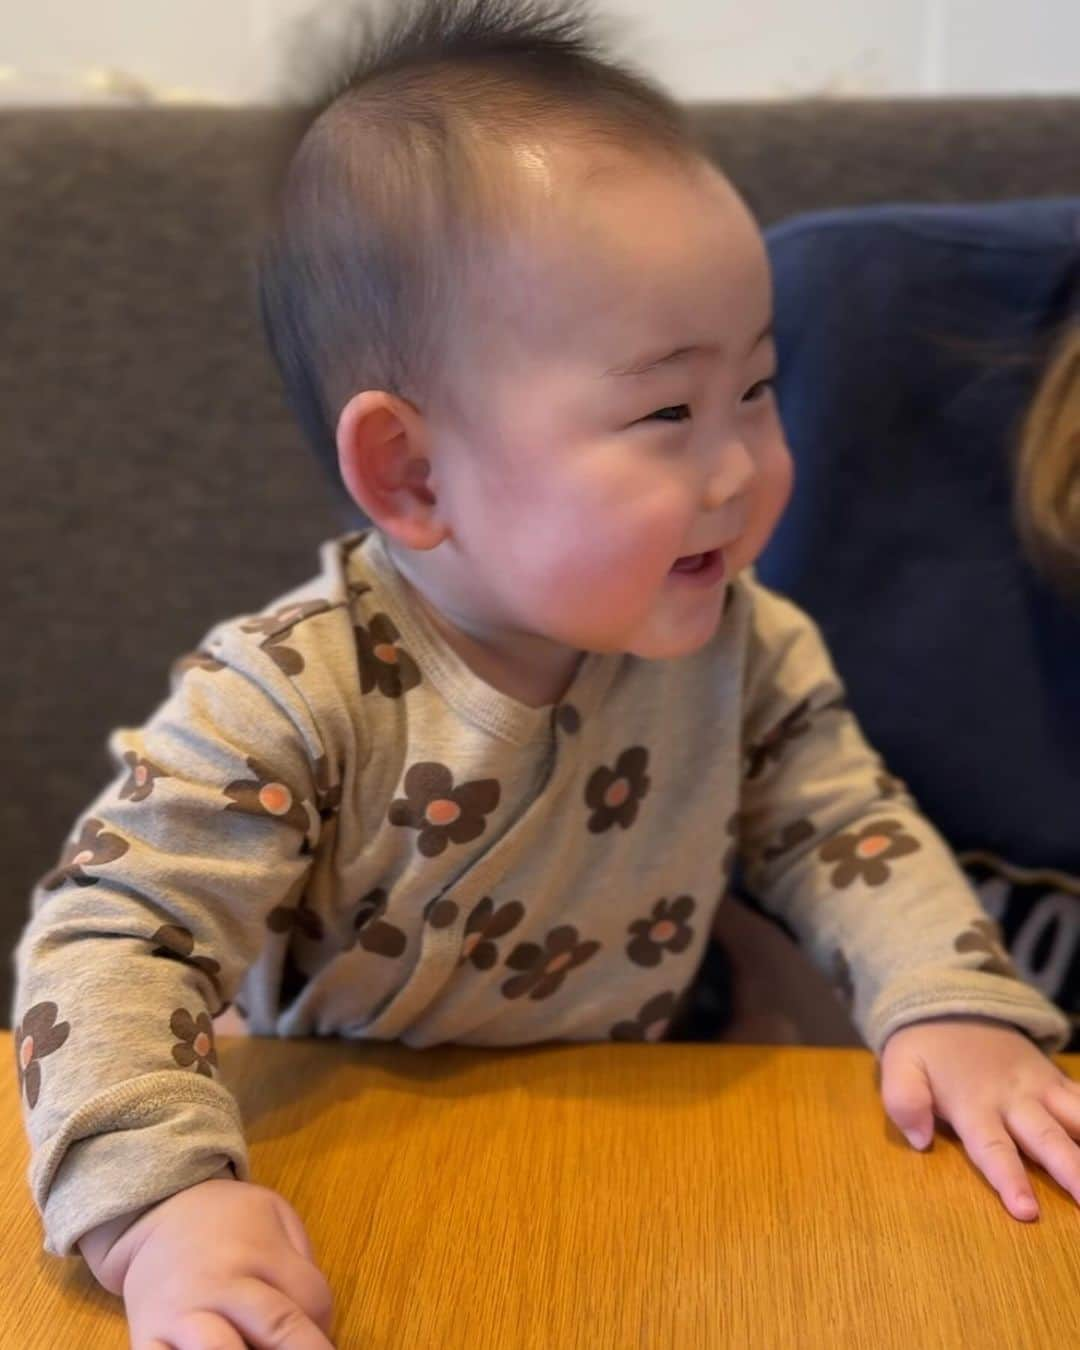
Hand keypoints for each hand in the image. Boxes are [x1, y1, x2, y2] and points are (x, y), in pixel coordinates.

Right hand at [86, 1175, 334, 1347]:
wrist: (159, 1210)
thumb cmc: (230, 1220)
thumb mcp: (277, 1216)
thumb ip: (302, 1266)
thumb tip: (319, 1326)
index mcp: (260, 1252)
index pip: (311, 1300)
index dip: (323, 1334)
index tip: (322, 1349)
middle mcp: (223, 1284)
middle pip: (275, 1325)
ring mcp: (182, 1313)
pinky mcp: (146, 1336)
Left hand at [880, 1015, 1079, 1220]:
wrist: (949, 1002)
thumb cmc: (924, 1046)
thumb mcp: (898, 1067)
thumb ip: (904, 1101)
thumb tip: (919, 1140)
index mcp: (974, 1103)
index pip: (993, 1148)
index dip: (1009, 1179)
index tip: (1027, 1212)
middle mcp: (1014, 1098)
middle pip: (1047, 1139)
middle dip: (1073, 1171)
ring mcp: (1039, 1086)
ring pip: (1077, 1118)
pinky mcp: (1054, 1077)